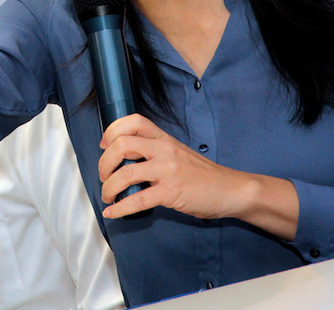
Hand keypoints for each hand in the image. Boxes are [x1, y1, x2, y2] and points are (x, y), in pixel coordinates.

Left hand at [98, 114, 297, 239]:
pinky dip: (120, 208)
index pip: (133, 121)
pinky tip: (113, 212)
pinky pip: (137, 200)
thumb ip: (155, 151)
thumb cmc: (202, 175)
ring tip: (108, 196)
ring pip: (124, 173)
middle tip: (103, 175)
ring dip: (108, 187)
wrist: (230, 189)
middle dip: (104, 162)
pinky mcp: (171, 192)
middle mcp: (164, 150)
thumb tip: (124, 159)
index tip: (104, 144)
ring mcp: (167, 170)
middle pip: (121, 145)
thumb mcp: (178, 153)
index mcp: (164, 139)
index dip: (113, 130)